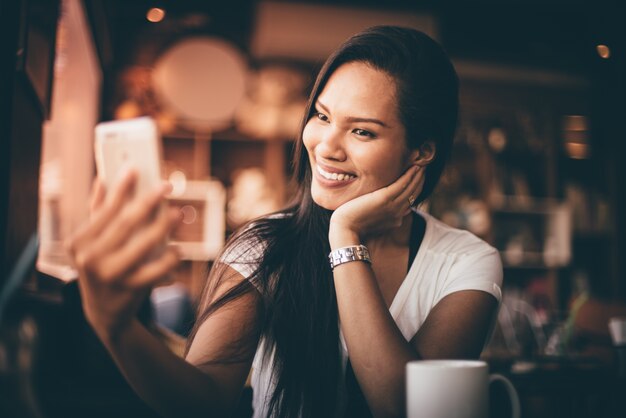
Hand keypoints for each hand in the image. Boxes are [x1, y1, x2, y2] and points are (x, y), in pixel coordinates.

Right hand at [65, 169, 180, 340]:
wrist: (105, 313)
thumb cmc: (103, 267)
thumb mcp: (93, 243)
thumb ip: (97, 211)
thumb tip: (102, 178)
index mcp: (79, 242)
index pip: (104, 210)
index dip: (122, 188)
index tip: (136, 168)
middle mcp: (90, 259)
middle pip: (125, 223)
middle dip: (148, 202)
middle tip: (167, 186)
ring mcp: (110, 276)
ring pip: (143, 245)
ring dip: (163, 226)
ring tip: (178, 213)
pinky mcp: (130, 290)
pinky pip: (155, 271)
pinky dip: (169, 259)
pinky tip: (178, 250)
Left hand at [329, 165, 423, 246]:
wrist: (346, 229)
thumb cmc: (354, 225)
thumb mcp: (373, 220)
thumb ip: (384, 215)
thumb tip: (395, 212)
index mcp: (395, 218)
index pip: (410, 201)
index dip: (416, 190)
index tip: (419, 179)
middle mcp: (397, 213)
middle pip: (413, 194)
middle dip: (420, 181)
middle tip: (424, 168)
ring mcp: (392, 206)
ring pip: (410, 188)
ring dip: (418, 176)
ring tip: (422, 165)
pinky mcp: (385, 199)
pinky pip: (402, 185)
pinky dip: (410, 176)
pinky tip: (414, 167)